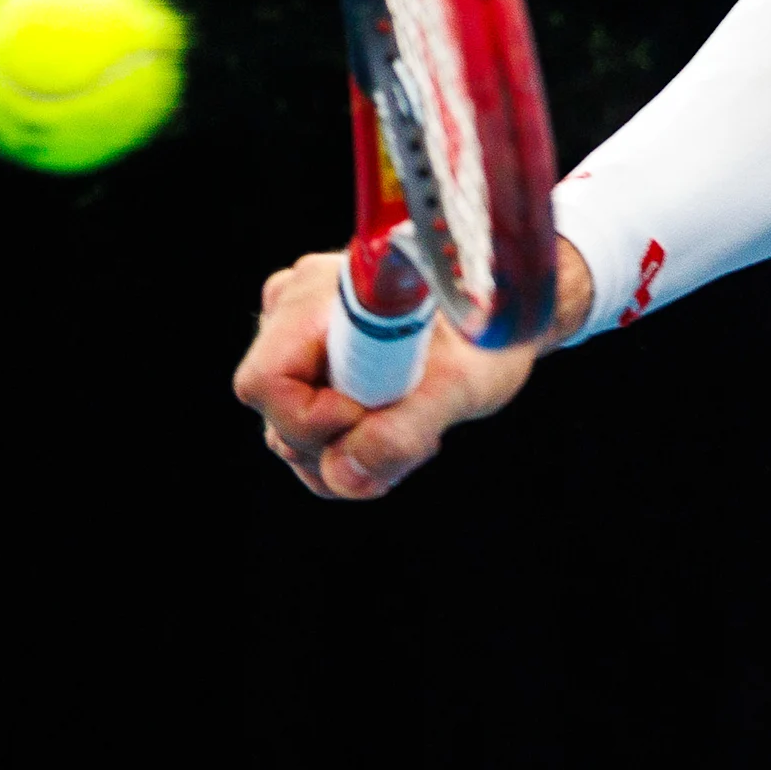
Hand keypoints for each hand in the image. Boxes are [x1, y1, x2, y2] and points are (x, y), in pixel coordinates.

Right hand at [231, 241, 589, 500]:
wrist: (503, 328)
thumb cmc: (487, 340)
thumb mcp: (459, 387)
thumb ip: (401, 433)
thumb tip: (341, 474)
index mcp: (319, 295)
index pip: (268, 383)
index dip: (317, 419)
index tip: (381, 410)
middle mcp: (292, 312)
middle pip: (278, 419)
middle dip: (344, 445)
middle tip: (418, 430)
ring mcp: (294, 343)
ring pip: (290, 439)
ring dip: (353, 454)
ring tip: (418, 426)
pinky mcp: (307, 373)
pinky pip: (307, 440)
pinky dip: (352, 451)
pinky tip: (401, 429)